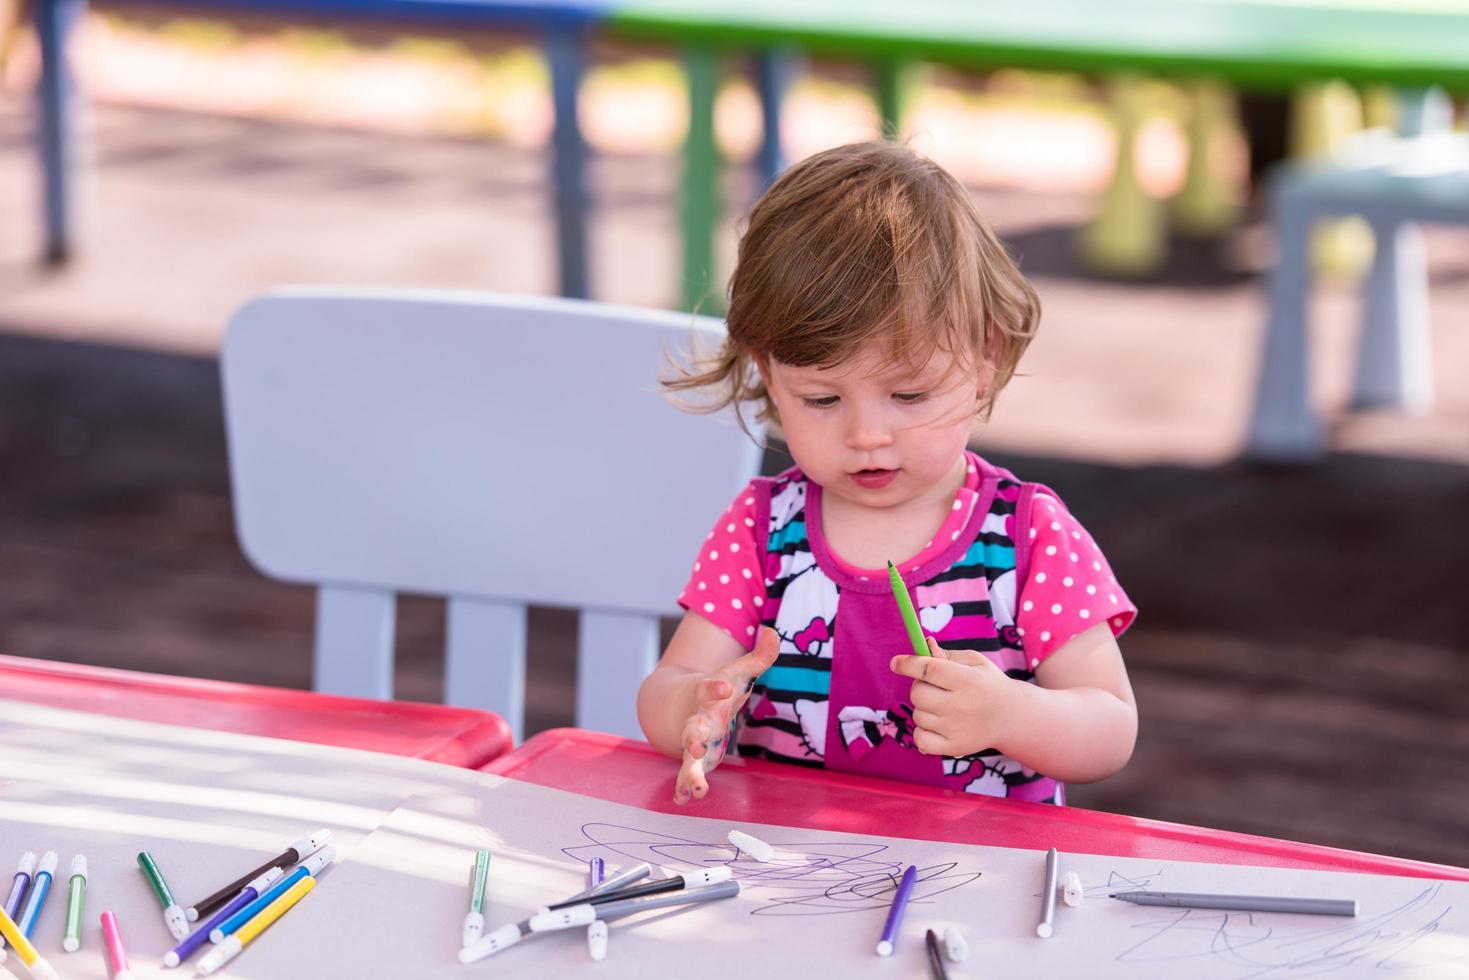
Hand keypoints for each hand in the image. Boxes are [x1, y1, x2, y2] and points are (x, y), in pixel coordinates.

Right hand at [674, 626, 779, 804]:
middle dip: (692, 738)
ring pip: (689, 759)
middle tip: (694, 746)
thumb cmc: (718, 688)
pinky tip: (683, 800)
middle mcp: (698, 719)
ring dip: (690, 773)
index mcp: (708, 695)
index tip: (724, 687)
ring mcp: (694, 741)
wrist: (683, 703)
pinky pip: (687, 776)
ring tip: (696, 788)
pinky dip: (684, 788)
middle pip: (693, 728)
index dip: (716, 688)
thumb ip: (758, 656)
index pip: (710, 689)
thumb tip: (773, 632)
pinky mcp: (695, 761)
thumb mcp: (737, 671)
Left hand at [889, 636, 1016, 756]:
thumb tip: (925, 646)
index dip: (909, 664)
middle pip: (918, 694)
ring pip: (917, 715)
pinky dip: (922, 731)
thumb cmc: (987, 683)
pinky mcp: (954, 748)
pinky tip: (937, 725)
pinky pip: (920, 739)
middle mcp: (962, 706)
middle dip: (919, 686)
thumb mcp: (975, 662)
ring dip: (924, 708)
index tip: (895, 663)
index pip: (930, 669)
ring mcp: (957, 730)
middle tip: (935, 686)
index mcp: (969, 680)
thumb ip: (947, 656)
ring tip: (944, 706)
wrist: (1011, 717)